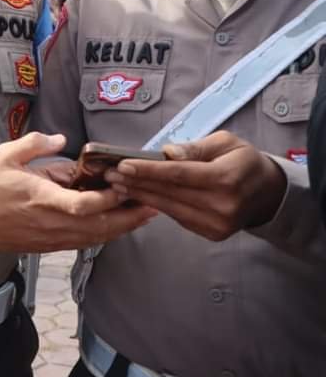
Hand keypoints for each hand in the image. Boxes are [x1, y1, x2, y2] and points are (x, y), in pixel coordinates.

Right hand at [0, 133, 155, 254]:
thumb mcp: (6, 155)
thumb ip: (35, 143)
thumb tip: (61, 138)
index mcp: (41, 199)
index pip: (83, 205)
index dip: (109, 199)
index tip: (125, 185)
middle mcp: (52, 223)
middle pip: (102, 226)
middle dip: (131, 215)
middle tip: (155, 201)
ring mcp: (54, 238)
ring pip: (98, 237)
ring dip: (124, 226)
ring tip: (146, 211)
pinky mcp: (52, 246)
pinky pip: (87, 241)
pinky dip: (107, 232)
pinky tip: (119, 222)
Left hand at [105, 131, 286, 240]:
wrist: (267, 193)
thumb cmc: (243, 162)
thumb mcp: (226, 142)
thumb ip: (195, 147)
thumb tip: (167, 152)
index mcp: (226, 179)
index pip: (178, 174)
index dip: (148, 170)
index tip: (122, 164)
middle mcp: (222, 205)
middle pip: (169, 192)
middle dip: (136, 182)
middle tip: (109, 173)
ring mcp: (216, 223)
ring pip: (168, 207)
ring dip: (139, 195)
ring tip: (116, 184)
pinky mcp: (211, 233)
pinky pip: (176, 216)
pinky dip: (155, 205)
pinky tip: (137, 195)